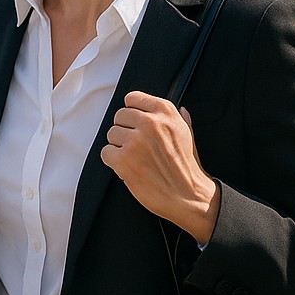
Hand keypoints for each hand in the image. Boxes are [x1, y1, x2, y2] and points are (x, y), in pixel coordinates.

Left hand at [101, 91, 219, 242]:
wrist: (188, 196)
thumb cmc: (187, 168)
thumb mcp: (188, 135)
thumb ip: (180, 119)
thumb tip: (180, 109)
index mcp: (165, 112)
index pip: (132, 98)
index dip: (132, 113)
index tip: (135, 123)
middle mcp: (150, 123)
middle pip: (119, 116)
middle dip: (125, 131)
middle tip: (138, 147)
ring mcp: (135, 140)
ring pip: (111, 134)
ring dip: (119, 147)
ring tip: (137, 159)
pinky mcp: (123, 159)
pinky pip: (105, 152)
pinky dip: (114, 162)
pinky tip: (129, 168)